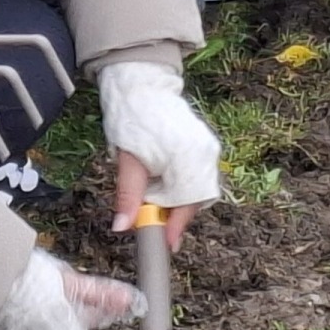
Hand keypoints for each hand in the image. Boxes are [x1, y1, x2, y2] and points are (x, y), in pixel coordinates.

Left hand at [97, 62, 220, 250]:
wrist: (142, 86)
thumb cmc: (133, 120)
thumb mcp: (127, 162)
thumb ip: (129, 196)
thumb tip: (122, 227)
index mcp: (188, 158)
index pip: (188, 203)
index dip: (177, 226)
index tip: (167, 243)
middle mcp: (205, 155)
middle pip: (197, 199)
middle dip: (177, 216)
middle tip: (158, 227)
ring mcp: (207, 149)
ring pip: (198, 190)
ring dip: (179, 202)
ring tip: (157, 207)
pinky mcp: (204, 146)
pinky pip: (198, 176)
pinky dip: (183, 188)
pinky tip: (165, 190)